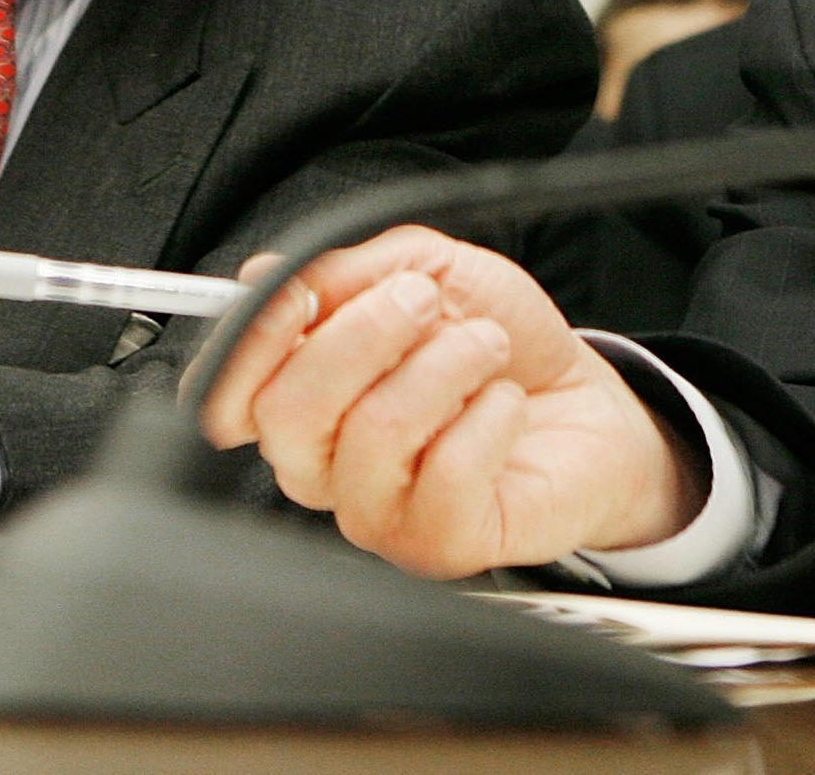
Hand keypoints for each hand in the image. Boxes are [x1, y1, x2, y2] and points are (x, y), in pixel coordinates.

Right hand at [198, 226, 702, 579]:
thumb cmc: (493, 339)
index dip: (251, 344)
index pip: (228, 398)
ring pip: (375, 432)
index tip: (301, 293)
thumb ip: (344, 271)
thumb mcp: (423, 268)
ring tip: (486, 346)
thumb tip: (263, 274)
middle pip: (290, 413)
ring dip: (446, 363)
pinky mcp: (442, 547)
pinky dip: (490, 416)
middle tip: (427, 301)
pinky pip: (448, 474)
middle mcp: (326, 468)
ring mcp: (380, 515)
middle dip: (366, 333)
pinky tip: (504, 406)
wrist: (586, 399)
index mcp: (304, 402)